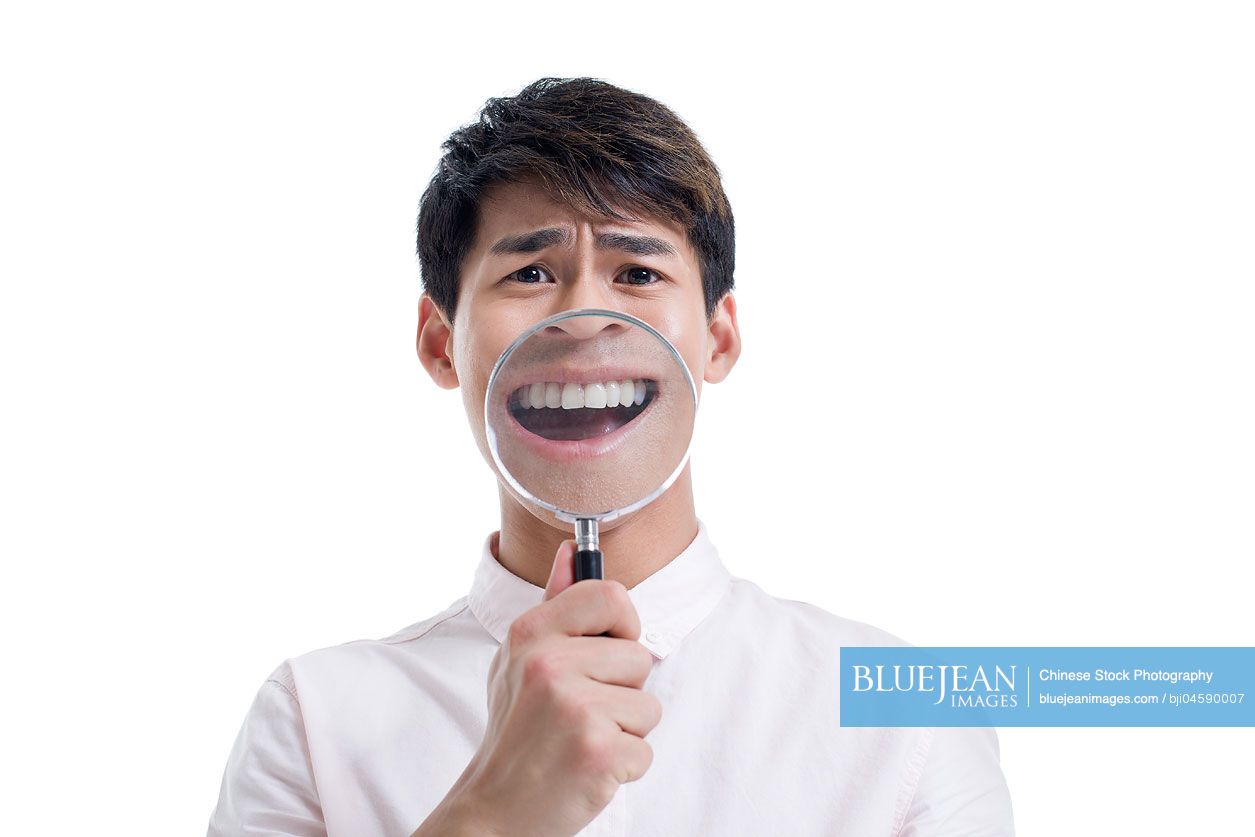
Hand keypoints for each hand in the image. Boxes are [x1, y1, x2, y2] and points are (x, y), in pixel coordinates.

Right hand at [420, 539, 660, 836]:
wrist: (495, 808)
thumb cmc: (516, 730)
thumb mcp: (520, 658)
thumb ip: (554, 605)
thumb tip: (573, 551)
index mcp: (532, 633)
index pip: (612, 595)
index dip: (622, 624)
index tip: (606, 650)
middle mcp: (549, 664)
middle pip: (639, 656)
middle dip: (622, 690)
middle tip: (579, 714)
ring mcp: (574, 708)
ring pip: (648, 706)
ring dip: (625, 730)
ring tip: (581, 740)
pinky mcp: (598, 751)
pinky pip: (646, 749)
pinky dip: (624, 766)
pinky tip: (585, 768)